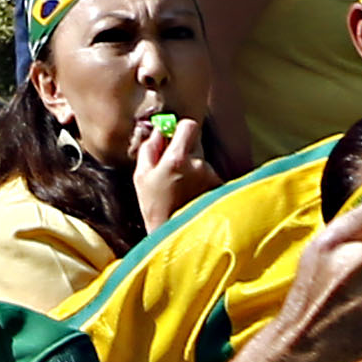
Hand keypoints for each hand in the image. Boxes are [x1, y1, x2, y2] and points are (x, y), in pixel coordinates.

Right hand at [129, 106, 212, 225]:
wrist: (175, 235)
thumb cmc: (154, 207)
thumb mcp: (141, 176)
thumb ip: (149, 149)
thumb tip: (158, 131)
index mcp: (177, 158)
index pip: (189, 126)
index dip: (181, 129)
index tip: (174, 137)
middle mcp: (199, 165)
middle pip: (195, 144)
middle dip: (184, 152)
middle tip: (173, 170)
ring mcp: (212, 178)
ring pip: (202, 163)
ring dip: (194, 170)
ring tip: (182, 190)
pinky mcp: (221, 189)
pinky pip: (210, 178)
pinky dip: (202, 183)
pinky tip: (192, 197)